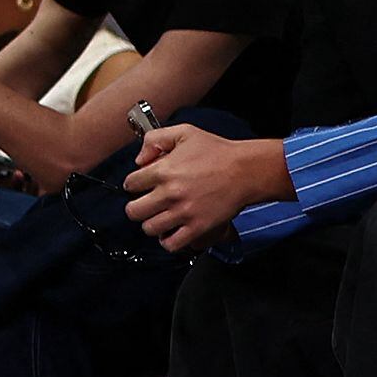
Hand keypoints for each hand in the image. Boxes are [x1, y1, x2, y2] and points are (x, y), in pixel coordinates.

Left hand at [125, 124, 292, 252]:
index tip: (141, 186)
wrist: (245, 170)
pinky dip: (168, 241)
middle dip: (136, 207)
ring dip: (151, 224)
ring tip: (159, 218)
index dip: (134, 184)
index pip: (130, 184)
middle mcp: (170, 193)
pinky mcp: (198, 227)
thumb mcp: (184, 132)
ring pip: (149, 229)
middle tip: (146, 204)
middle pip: (133, 211)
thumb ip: (155, 139)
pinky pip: (172, 244)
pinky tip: (171, 232)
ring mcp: (184, 212)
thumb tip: (140, 159)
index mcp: (163, 170)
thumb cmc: (218, 152)